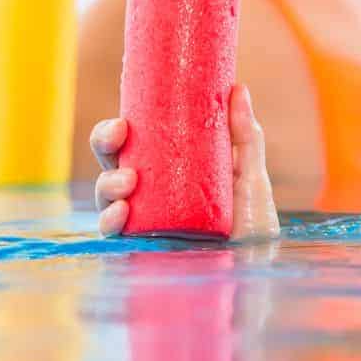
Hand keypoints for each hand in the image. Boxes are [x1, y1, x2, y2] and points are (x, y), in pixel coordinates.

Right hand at [92, 85, 278, 240]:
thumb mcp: (252, 178)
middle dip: (104, 146)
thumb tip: (237, 88)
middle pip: (112, 164)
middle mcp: (150, 195)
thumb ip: (245, 137)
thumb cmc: (253, 227)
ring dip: (106, 184)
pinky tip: (121, 213)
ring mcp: (143, 222)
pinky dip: (110, 220)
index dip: (116, 131)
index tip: (123, 122)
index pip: (133, 145)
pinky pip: (113, 233)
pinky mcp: (141, 248)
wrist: (256, 272)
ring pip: (105, 196)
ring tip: (126, 182)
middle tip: (117, 138)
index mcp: (169, 172)